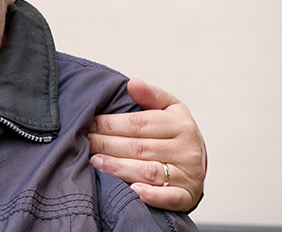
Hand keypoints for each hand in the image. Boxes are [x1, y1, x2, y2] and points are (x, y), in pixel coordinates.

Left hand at [88, 78, 205, 211]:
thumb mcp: (169, 108)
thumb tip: (133, 83)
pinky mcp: (187, 196)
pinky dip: (151, 195)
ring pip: (149, 171)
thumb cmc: (174, 133)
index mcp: (180, 125)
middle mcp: (186, 150)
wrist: (196, 162)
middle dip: (107, 144)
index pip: (139, 124)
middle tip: (84, 142)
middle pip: (139, 147)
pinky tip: (132, 190)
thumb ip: (150, 95)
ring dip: (119, 167)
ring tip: (95, 161)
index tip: (89, 123)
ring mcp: (188, 174)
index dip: (110, 123)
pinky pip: (169, 197)